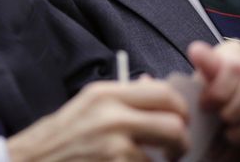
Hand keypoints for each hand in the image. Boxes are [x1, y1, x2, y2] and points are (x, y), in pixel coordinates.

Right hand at [6, 79, 188, 161]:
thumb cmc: (58, 140)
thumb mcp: (87, 106)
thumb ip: (122, 98)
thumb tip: (154, 85)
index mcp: (106, 94)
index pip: (164, 92)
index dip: (180, 109)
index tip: (178, 121)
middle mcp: (111, 116)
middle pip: (174, 123)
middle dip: (181, 142)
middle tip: (174, 151)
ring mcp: (113, 147)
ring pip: (163, 156)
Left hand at [188, 40, 239, 156]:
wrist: (223, 130)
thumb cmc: (210, 105)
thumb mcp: (199, 88)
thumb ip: (203, 69)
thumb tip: (197, 50)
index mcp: (237, 52)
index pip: (236, 67)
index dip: (220, 92)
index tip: (206, 106)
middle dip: (234, 113)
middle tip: (222, 121)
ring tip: (231, 135)